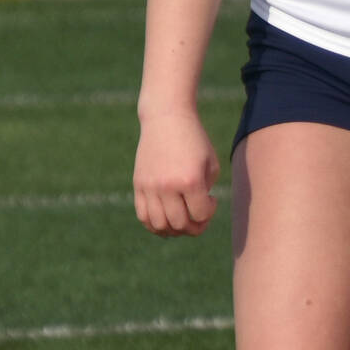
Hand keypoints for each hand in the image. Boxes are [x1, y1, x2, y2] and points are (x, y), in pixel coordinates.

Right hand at [134, 108, 219, 236]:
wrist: (167, 119)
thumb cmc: (195, 142)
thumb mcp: (211, 165)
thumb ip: (206, 193)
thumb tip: (197, 219)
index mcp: (190, 180)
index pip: (201, 215)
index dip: (210, 212)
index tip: (212, 198)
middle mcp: (167, 186)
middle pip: (180, 224)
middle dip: (194, 227)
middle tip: (199, 214)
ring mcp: (149, 187)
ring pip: (159, 225)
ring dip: (174, 230)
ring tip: (183, 219)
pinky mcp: (138, 185)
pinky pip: (143, 216)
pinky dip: (155, 225)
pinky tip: (167, 219)